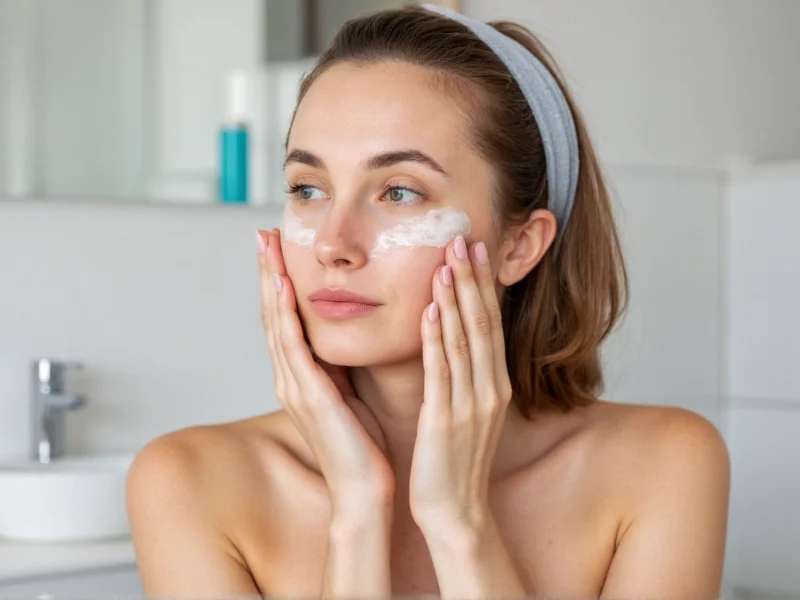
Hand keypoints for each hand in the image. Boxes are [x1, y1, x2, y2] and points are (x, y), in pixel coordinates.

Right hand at [256, 229, 393, 508]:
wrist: (364, 491)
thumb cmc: (365, 443)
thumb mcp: (352, 390)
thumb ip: (343, 363)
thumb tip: (351, 332)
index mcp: (303, 376)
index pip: (286, 319)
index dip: (280, 282)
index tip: (280, 247)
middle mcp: (291, 377)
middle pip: (272, 313)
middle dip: (267, 272)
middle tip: (263, 233)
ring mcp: (294, 386)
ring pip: (276, 322)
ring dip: (269, 281)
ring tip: (266, 245)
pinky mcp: (308, 395)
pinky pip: (292, 346)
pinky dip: (284, 312)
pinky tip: (281, 285)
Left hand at [409, 236, 512, 536]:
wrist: (455, 511)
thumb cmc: (453, 460)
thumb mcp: (466, 410)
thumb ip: (463, 375)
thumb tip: (450, 339)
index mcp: (493, 384)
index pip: (489, 325)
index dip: (482, 285)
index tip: (474, 250)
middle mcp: (489, 389)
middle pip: (482, 324)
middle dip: (472, 280)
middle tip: (463, 240)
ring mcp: (471, 404)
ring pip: (465, 342)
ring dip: (456, 300)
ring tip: (448, 262)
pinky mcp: (446, 421)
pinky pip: (442, 372)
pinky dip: (436, 339)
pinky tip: (429, 310)